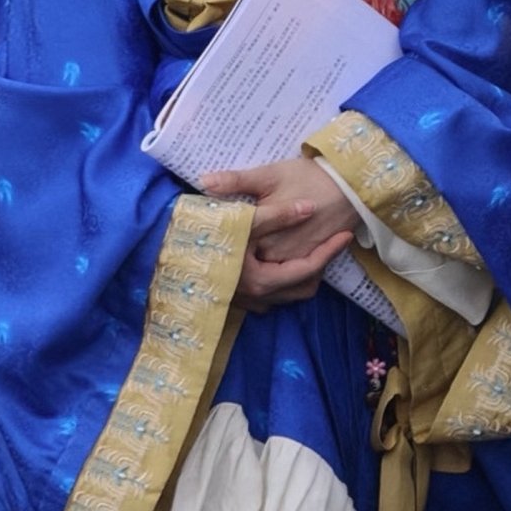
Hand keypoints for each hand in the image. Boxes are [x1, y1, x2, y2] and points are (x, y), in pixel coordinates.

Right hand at [201, 158, 360, 311]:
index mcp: (262, 281)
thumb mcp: (243, 220)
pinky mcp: (237, 298)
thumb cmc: (205, 236)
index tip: (345, 234)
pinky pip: (273, 291)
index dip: (329, 251)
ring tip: (308, 247)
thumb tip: (309, 208)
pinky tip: (280, 257)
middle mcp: (257, 299)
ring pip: (288, 292)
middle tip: (328, 242)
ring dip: (302, 272)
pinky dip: (284, 276)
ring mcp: (246, 302)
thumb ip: (278, 214)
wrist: (165, 251)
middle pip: (302, 287)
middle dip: (318, 265)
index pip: (308, 269)